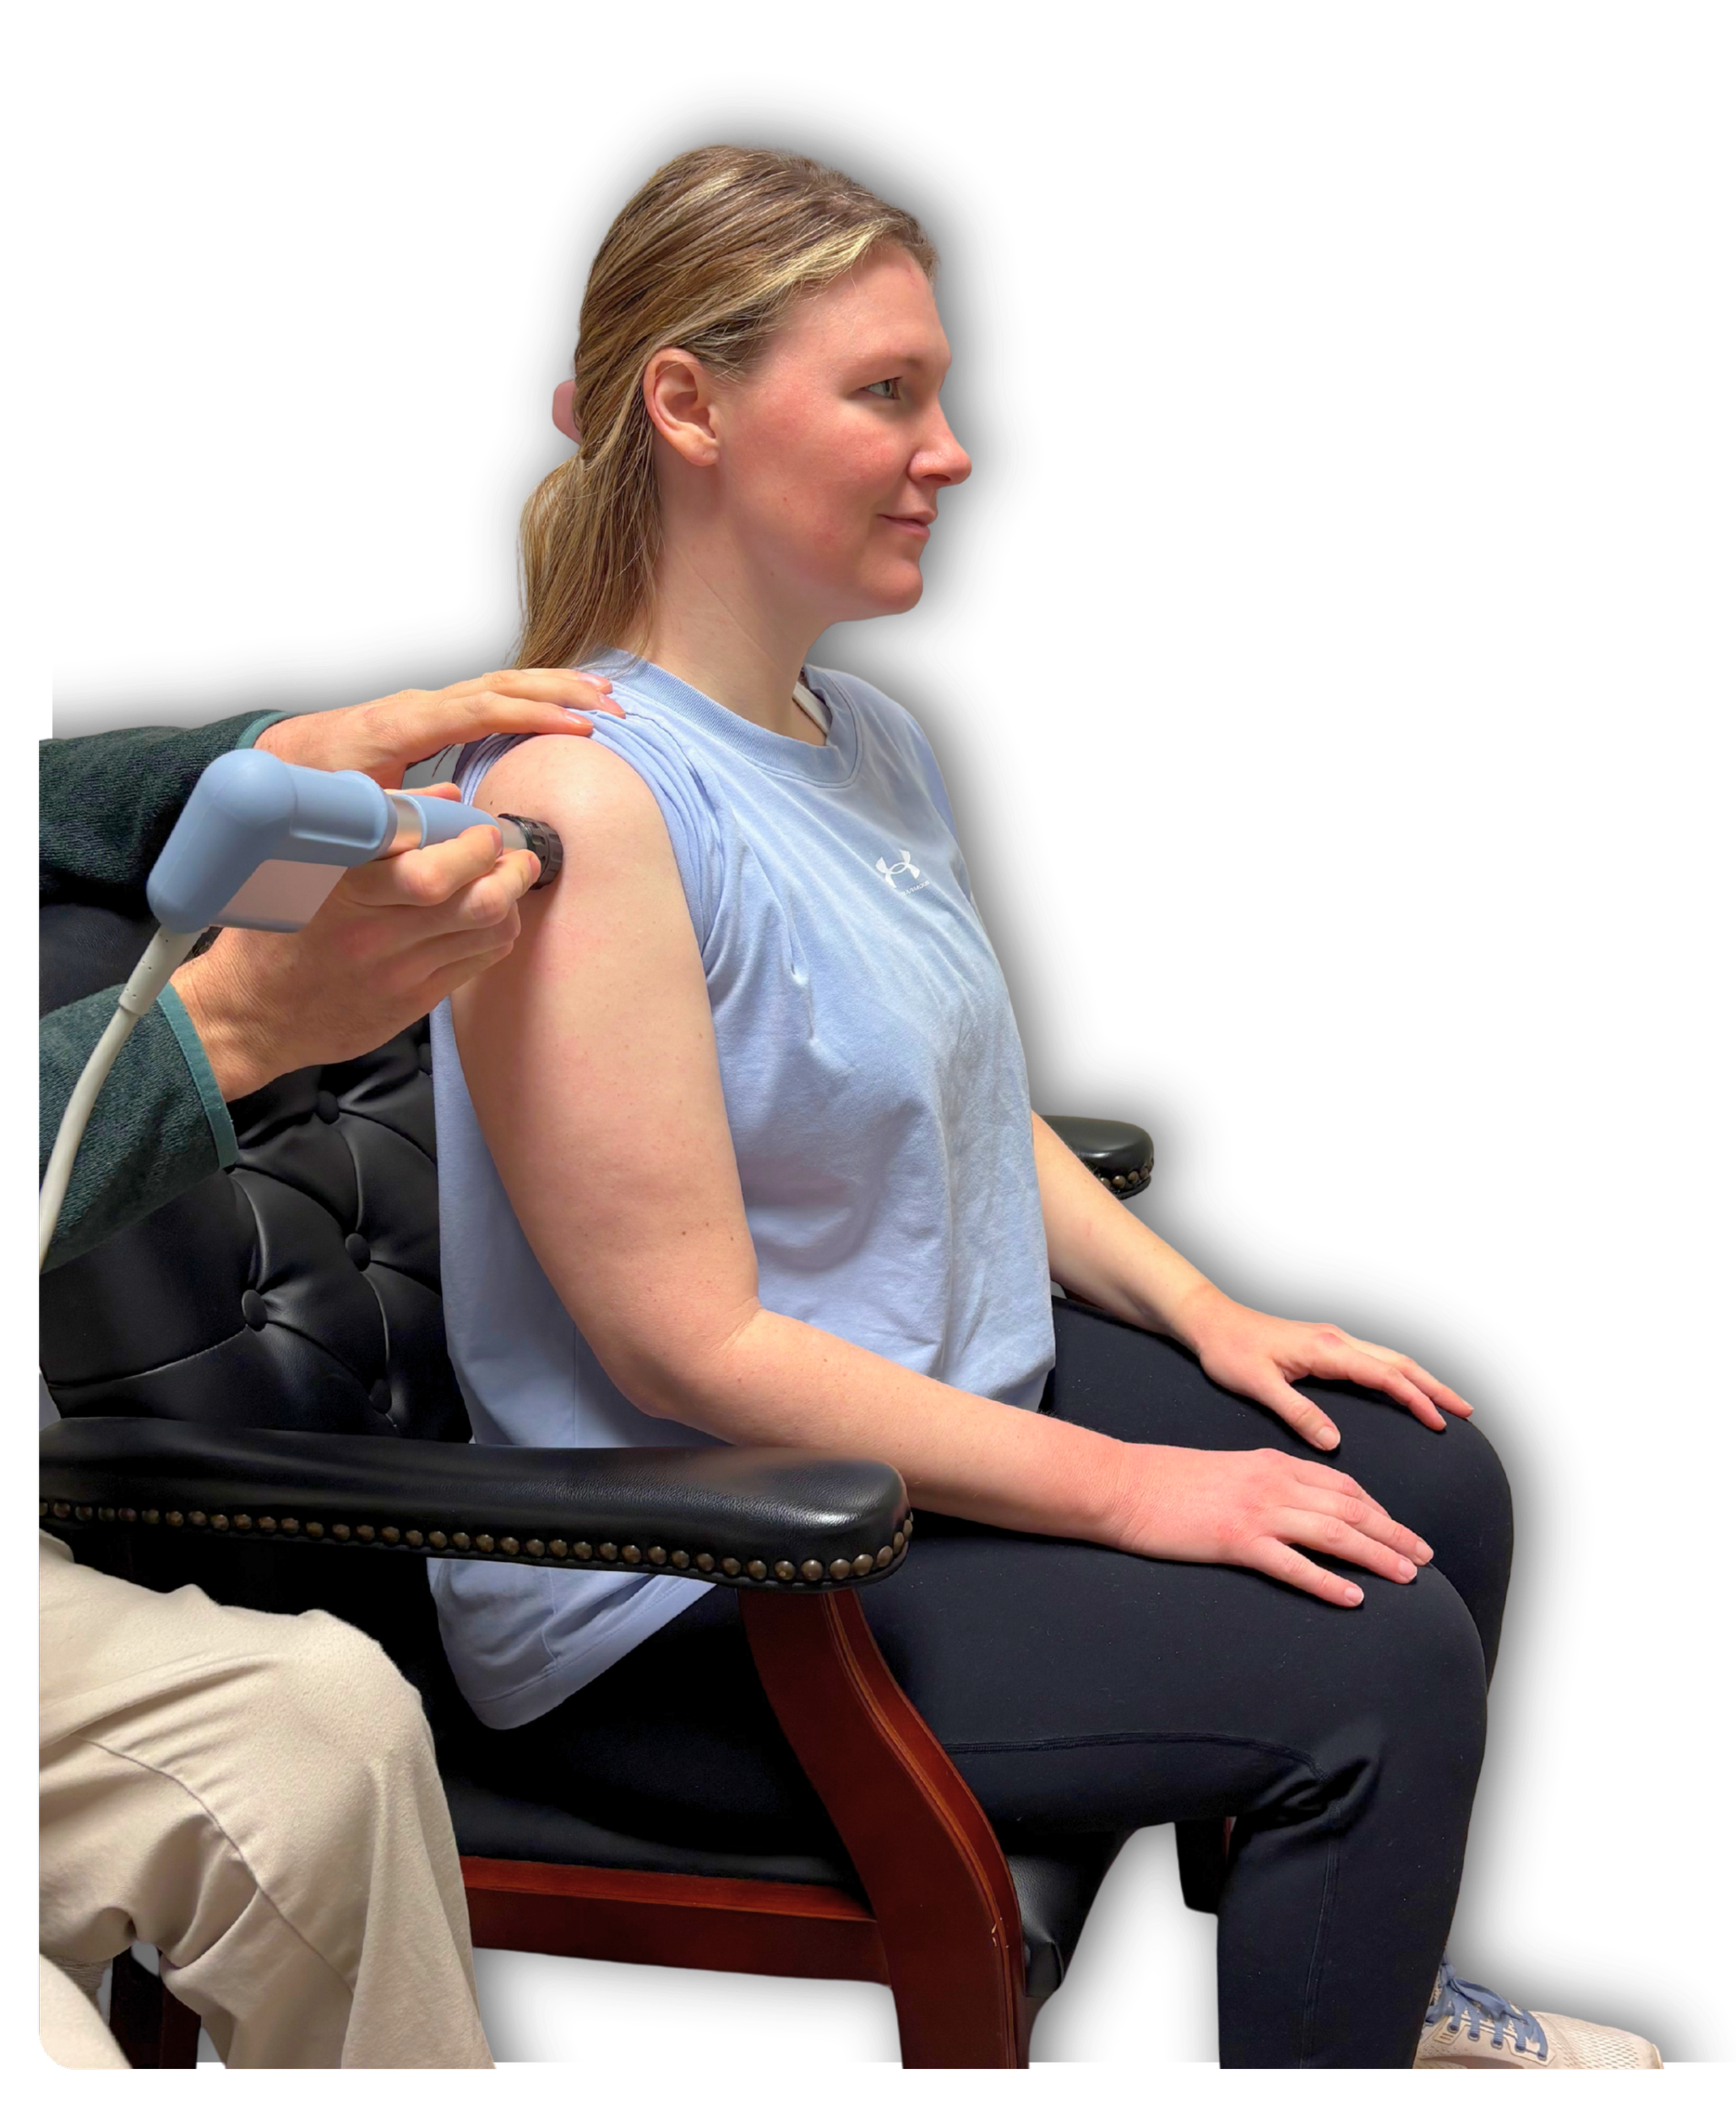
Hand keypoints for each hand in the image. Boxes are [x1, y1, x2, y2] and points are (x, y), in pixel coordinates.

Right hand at [170, 798, 541, 1099]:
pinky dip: (496, 934)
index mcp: (345, 893)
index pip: (430, 872)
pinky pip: (478, 963)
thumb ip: (371, 827)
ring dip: (511, 900)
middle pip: (476, 902)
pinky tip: (490, 918)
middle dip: (512, 871)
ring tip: (510, 880)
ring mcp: (398, 973)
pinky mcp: (413, 1002)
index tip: (484, 831)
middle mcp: (375, 935)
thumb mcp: (300, 868)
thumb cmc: (274, 933)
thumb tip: (442, 795)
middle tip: (517, 855)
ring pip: (488, 933)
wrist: (251, 1016)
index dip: (472, 847)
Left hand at [253, 667, 624, 785]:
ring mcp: (428, 706)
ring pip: (500, 683)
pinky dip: (534, 695)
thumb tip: (457, 816)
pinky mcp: (434, 714)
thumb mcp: (345, 812)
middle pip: (500, 685)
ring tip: (604, 697)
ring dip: (555, 687)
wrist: (280, 761)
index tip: (576, 726)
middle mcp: (418, 706)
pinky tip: (565, 702)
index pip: (477, 709)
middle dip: (559, 692)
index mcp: (401, 725)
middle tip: (611, 709)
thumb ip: (398, 818)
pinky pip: (492, 695)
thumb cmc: (309, 789)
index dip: (530, 716)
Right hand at [1105, 1441, 1436, 1608]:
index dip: (1377, 1508)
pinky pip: (1293, 1564)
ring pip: (1333, 1533)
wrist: (1121, 1484)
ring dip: (1377, 1555)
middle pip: (1350, 1507)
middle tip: (1426, 1555)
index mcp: (1271, 1463)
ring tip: (1409, 1576)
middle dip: (1393, 1532)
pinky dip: (1328, 1581)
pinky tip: (1353, 1597)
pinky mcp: (1235, 1540)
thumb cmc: (1164, 1482)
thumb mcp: (1224, 1471)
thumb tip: (1288, 1507)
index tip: (1398, 1529)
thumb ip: (1261, 1483)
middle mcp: (1272, 1482)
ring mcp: (1255, 1511)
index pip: (1340, 1484)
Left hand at [1173, 1286, 1475, 1450]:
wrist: (1210, 1322)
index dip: (1416, 1399)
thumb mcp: (1258, 1385)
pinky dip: (1399, 1375)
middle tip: (1466, 1413)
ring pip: (1390, 1358)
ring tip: (1448, 1404)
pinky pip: (1374, 1360)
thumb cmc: (1229, 1351)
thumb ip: (1297, 1412)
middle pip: (1399, 1362)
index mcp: (1325, 1349)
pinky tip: (1404, 1391)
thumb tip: (1334, 1442)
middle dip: (1435, 1387)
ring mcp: (1332, 1340)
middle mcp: (1335, 1340)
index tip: (1440, 1422)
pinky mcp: (1325, 1345)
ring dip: (1421, 1379)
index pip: (1384, 1375)